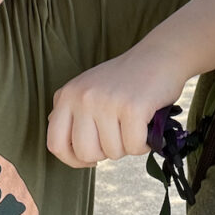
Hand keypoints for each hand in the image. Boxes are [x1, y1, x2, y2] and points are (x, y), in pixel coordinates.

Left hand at [46, 46, 185, 168]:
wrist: (159, 56)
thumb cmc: (126, 79)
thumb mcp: (88, 88)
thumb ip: (71, 113)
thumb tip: (58, 143)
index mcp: (68, 95)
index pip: (55, 143)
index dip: (73, 159)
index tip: (90, 157)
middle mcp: (83, 97)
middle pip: (85, 152)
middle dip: (105, 153)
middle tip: (118, 135)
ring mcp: (107, 102)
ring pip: (112, 153)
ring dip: (127, 146)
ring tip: (134, 125)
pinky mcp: (132, 108)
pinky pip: (134, 147)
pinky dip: (144, 144)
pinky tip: (146, 126)